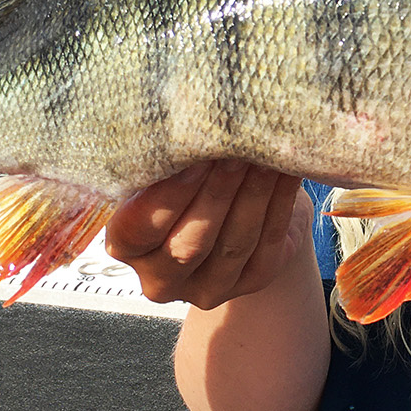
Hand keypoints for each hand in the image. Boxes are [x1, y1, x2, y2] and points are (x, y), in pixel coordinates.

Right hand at [105, 161, 313, 309]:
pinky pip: (268, 243)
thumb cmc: (186, 172)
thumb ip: (162, 155)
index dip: (168, 196)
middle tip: (235, 150)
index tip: (193, 160)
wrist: (232, 198)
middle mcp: (161, 278)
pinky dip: (279, 203)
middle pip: (189, 243)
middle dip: (216, 193)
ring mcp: (208, 287)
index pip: (139, 229)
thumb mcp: (163, 164)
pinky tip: (285, 171)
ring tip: (265, 155)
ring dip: (253, 194)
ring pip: (234, 243)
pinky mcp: (252, 280)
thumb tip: (184, 123)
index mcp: (126, 246)